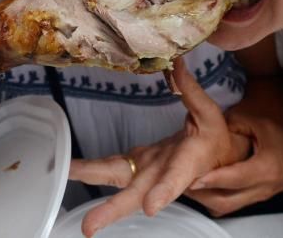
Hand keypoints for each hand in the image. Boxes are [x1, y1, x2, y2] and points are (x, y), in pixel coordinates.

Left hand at [68, 60, 250, 236]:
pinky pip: (110, 170)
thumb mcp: (210, 114)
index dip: (164, 192)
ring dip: (92, 194)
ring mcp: (145, 173)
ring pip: (118, 186)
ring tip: (68, 197)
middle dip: (112, 210)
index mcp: (188, 164)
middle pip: (135, 194)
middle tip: (91, 226)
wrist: (211, 160)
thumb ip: (191, 91)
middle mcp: (161, 174)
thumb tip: (176, 62)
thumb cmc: (213, 139)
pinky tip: (70, 169)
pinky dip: (90, 171)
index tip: (150, 206)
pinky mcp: (134, 166)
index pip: (176, 178)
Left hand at [186, 116, 282, 215]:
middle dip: (201, 193)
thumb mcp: (263, 126)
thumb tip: (213, 121)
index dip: (216, 178)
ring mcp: (252, 200)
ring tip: (183, 184)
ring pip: (223, 207)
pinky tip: (196, 189)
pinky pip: (224, 207)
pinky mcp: (247, 203)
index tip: (195, 178)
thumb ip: (238, 121)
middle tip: (180, 181)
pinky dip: (209, 201)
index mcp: (264, 169)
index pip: (238, 177)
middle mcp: (258, 189)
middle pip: (226, 200)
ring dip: (202, 198)